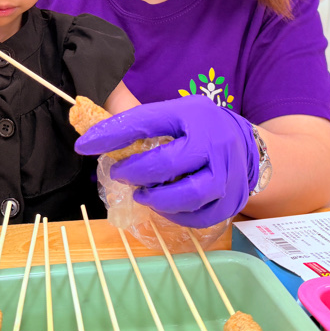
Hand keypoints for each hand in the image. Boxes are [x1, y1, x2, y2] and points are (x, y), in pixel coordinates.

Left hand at [74, 96, 259, 227]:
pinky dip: (175, 215)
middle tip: (120, 174)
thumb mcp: (173, 113)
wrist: (246, 145)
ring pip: (187, 195)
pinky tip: (164, 206)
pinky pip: (198, 216)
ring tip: (142, 194)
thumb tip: (91, 135)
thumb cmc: (198, 128)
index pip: (146, 121)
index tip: (83, 146)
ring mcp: (227, 173)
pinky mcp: (231, 200)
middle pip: (167, 164)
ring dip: (156, 199)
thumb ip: (138, 122)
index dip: (112, 134)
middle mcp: (213, 142)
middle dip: (135, 173)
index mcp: (192, 114)